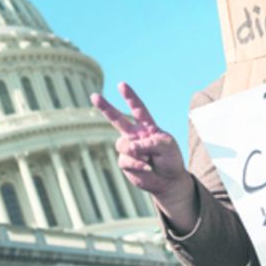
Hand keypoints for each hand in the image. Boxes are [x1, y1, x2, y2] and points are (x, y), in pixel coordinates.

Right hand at [91, 82, 189, 197]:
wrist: (169, 181)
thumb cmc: (170, 159)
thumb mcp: (168, 146)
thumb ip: (151, 142)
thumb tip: (132, 147)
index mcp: (147, 126)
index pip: (138, 109)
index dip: (130, 97)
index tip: (121, 85)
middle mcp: (135, 135)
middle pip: (117, 119)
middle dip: (105, 107)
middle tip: (94, 96)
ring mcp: (128, 149)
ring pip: (122, 144)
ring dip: (136, 152)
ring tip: (149, 159)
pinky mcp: (125, 163)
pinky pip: (125, 160)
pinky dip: (137, 164)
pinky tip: (147, 167)